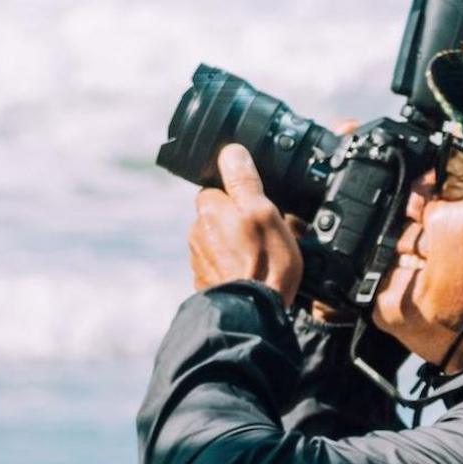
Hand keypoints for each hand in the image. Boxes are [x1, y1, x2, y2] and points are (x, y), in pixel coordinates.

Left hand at [189, 144, 303, 300]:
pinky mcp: (205, 280)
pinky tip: (253, 275)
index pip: (219, 189)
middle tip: (266, 235)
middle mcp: (196, 230)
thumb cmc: (263, 262)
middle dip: (239, 222)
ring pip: (220, 241)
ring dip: (236, 246)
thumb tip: (231, 151)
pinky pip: (221, 265)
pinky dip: (234, 267)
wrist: (253, 312)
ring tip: (263, 258)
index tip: (260, 208)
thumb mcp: (263, 212)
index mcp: (208, 208)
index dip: (242, 196)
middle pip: (220, 216)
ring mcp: (199, 258)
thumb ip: (244, 181)